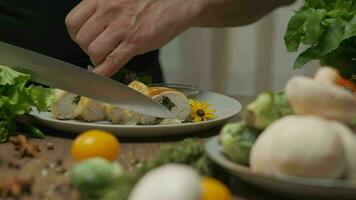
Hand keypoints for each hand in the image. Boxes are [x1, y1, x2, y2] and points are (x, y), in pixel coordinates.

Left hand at [66, 0, 200, 76]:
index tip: (83, 40)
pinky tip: (103, 76)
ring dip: (97, 61)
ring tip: (106, 60)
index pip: (73, 22)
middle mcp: (108, 11)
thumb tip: (93, 30)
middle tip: (98, 51)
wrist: (178, 2)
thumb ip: (104, 11)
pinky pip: (112, 62)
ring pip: (94, 52)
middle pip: (82, 39)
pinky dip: (104, 74)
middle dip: (87, 50)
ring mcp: (122, 28)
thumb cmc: (151, 0)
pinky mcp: (135, 42)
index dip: (76, 36)